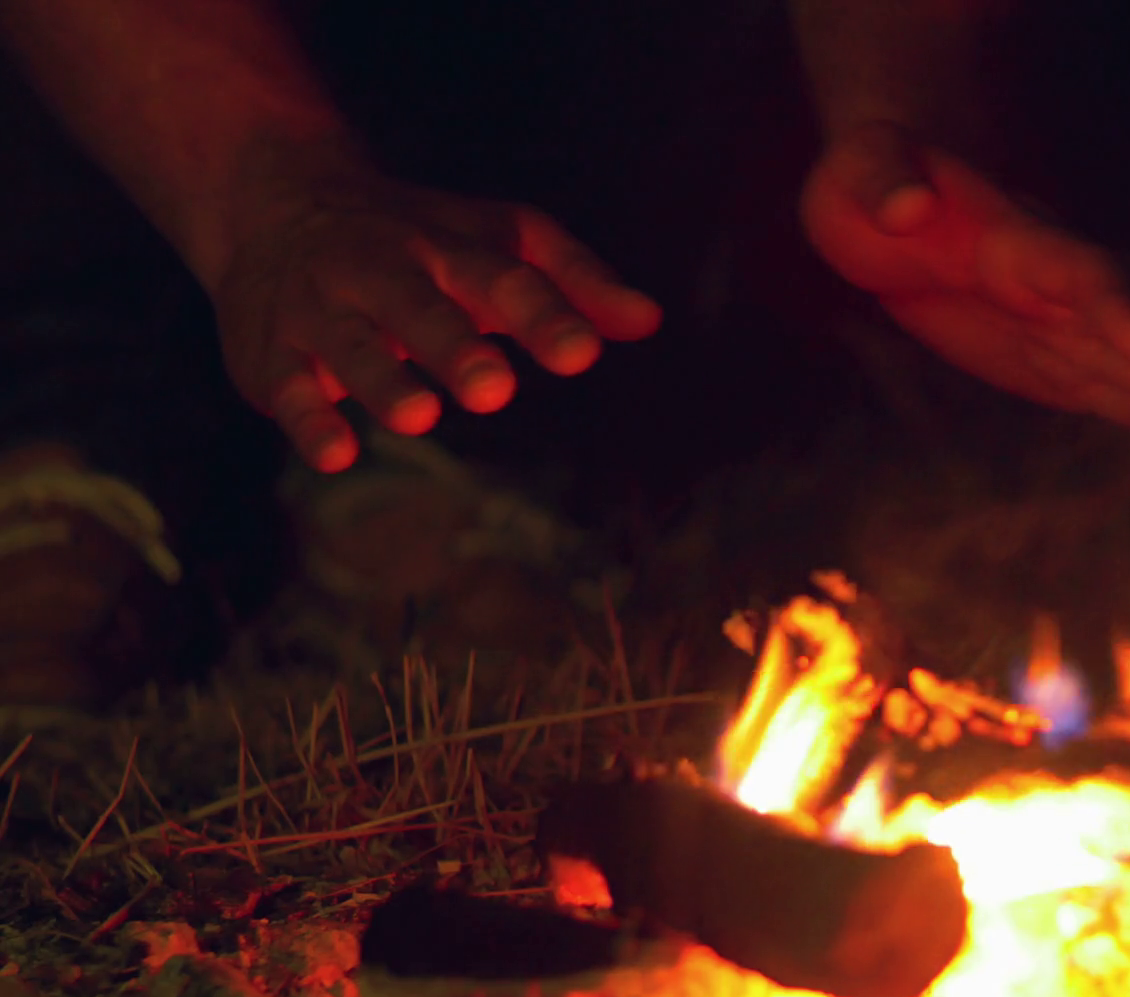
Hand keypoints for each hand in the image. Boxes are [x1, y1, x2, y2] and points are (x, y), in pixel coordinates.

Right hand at [210, 171, 661, 471]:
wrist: (278, 200)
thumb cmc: (423, 239)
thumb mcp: (500, 241)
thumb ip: (575, 281)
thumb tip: (651, 320)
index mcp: (449, 247)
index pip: (501, 278)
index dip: (543, 315)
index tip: (583, 352)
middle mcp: (384, 270)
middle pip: (421, 306)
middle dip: (455, 346)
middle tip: (494, 389)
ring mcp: (323, 308)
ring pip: (352, 343)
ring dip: (385, 380)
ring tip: (421, 418)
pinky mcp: (271, 351)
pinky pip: (288, 386)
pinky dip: (308, 419)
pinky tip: (336, 455)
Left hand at [800, 122, 1129, 451]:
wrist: (894, 192)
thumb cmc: (872, 177)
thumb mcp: (856, 172)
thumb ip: (880, 183)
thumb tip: (906, 208)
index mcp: (1008, 238)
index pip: (1073, 272)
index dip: (1114, 307)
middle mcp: (1051, 281)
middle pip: (1126, 323)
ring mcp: (1058, 319)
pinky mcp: (1051, 355)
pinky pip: (1112, 389)